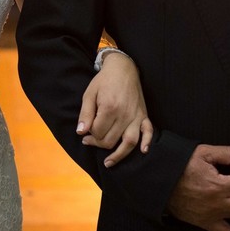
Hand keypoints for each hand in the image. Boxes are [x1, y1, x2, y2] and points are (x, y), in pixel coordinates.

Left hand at [78, 52, 153, 166]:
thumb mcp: (89, 94)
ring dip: (119, 155)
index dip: (89, 135)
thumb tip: (81, 132)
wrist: (123, 68)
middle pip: (111, 140)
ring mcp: (136, 115)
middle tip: (89, 141)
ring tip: (109, 162)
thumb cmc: (104, 81)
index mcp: (109, 108)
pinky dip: (147, 142)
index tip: (85, 133)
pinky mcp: (143, 114)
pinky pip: (148, 131)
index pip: (98, 132)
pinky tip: (143, 151)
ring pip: (129, 142)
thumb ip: (85, 114)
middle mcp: (124, 114)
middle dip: (98, 144)